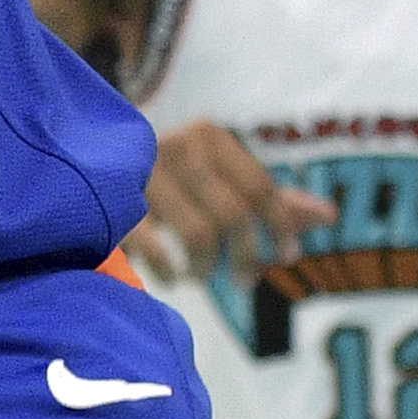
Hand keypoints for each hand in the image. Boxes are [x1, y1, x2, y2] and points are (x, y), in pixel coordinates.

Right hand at [130, 120, 332, 284]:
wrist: (89, 156)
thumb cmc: (171, 176)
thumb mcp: (220, 178)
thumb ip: (270, 198)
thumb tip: (328, 216)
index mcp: (209, 135)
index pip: (260, 186)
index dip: (280, 226)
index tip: (286, 256)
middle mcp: (179, 145)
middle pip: (234, 214)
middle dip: (247, 257)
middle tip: (246, 282)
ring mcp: (143, 171)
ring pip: (199, 233)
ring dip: (208, 267)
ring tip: (203, 277)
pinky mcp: (113, 198)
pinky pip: (154, 246)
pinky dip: (168, 270)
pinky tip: (171, 278)